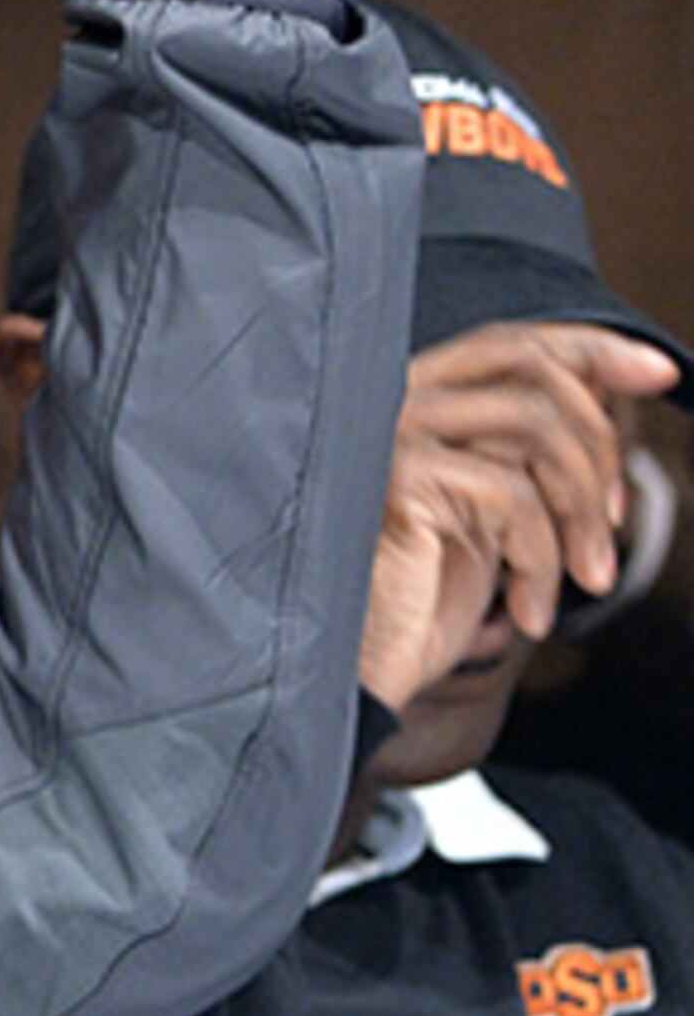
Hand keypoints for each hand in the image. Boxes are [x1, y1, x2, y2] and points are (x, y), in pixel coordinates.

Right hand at [356, 322, 675, 705]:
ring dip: (583, 510)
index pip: (513, 344)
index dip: (594, 350)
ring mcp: (392, 435)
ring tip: (585, 576)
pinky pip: (513, 495)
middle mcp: (396, 404)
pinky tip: (527, 609)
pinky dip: (542, 561)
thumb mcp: (495, 515)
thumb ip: (531, 453)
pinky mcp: (399, 479)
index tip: (661, 372)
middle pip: (534, 369)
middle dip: (601, 445)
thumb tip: (610, 394)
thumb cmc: (419, 601)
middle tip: (613, 525)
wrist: (355, 671)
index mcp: (415, 403)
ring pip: (537, 426)